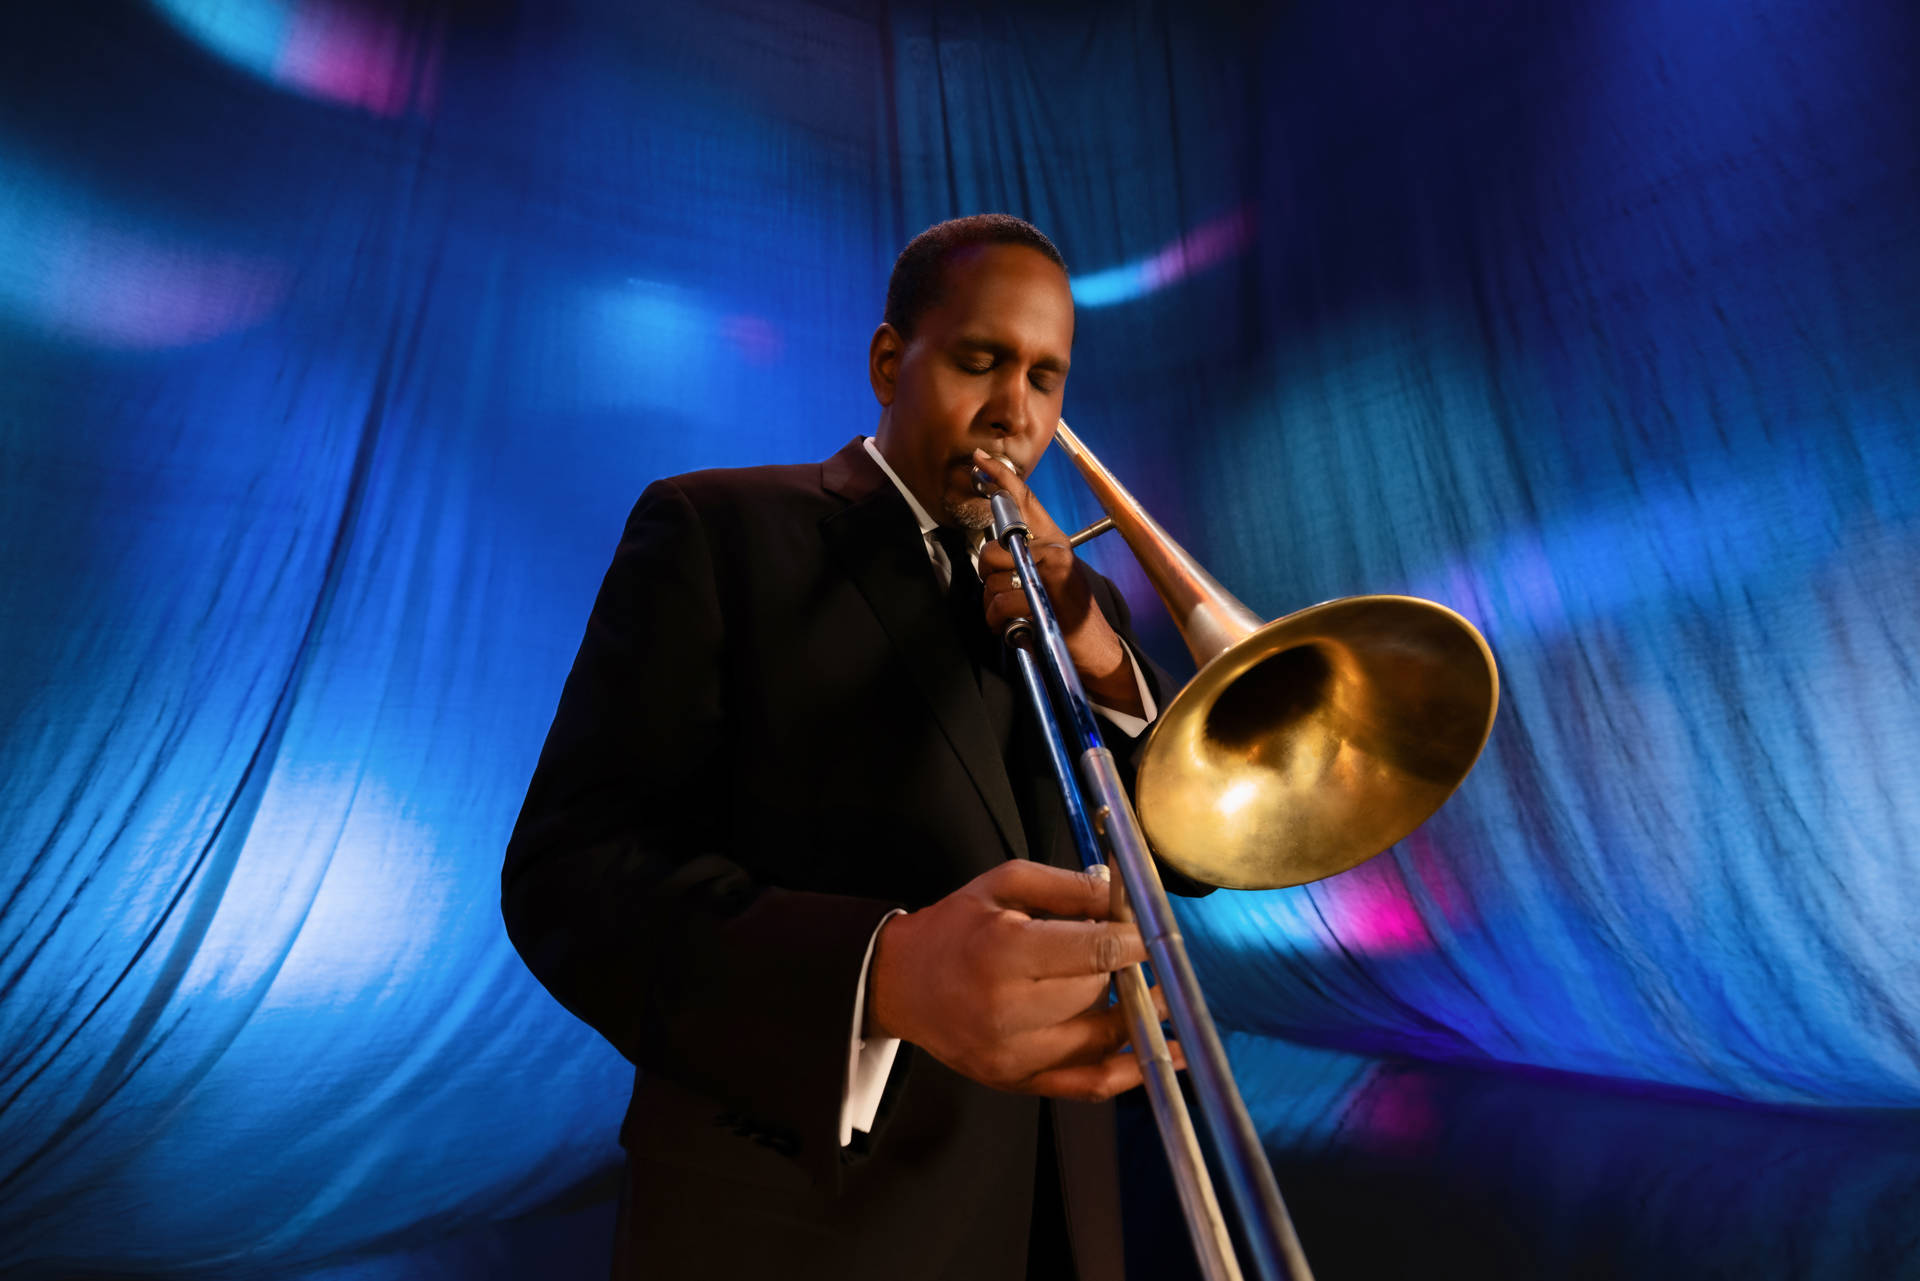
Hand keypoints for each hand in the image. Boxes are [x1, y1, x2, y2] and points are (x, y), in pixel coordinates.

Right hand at [865, 860, 1183, 1100]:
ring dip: (1133, 1015)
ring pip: (1101, 1038)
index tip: (1154, 934)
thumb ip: (1067, 887)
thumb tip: (1124, 894)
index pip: (1094, 951)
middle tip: (1136, 956)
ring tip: (1157, 996)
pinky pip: (1087, 1085)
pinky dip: (1131, 1073)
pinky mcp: (1018, 1082)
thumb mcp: (1003, 885)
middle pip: (1098, 993)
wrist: (899, 984)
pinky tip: (1165, 1055)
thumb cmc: (954, 928)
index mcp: (1003, 952)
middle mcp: (1008, 1011)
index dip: (1135, 942)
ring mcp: (1013, 1056)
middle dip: (1125, 972)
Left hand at [970, 449, 1143, 717]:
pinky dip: (999, 621)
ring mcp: (1053, 569)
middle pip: (995, 547)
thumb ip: (1026, 555)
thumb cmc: (1066, 611)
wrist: (1096, 646)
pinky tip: (1014, 627)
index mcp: (1055, 540)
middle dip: (988, 575)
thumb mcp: (1050, 576)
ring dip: (993, 605)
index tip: (979, 460)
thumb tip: (992, 548)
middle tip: (1001, 592)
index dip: (1000, 478)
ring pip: (994, 579)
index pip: (1024, 500)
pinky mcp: (1048, 594)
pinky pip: (1001, 602)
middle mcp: (1055, 548)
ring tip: (1012, 615)